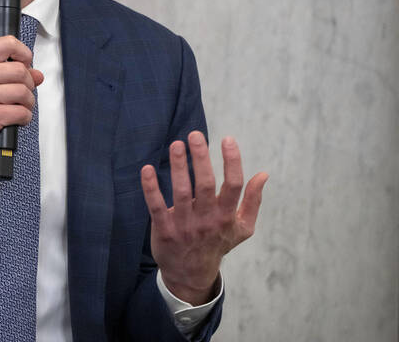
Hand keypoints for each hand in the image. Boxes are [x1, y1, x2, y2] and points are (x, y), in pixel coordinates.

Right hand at [0, 35, 43, 174]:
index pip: (7, 43)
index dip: (23, 53)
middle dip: (29, 83)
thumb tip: (36, 74)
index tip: (26, 63)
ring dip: (28, 102)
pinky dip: (24, 117)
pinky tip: (16, 118)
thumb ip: (4, 73)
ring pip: (23, 92)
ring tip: (20, 106)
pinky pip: (21, 112)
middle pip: (20, 70)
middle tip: (23, 91)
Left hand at [140, 132, 268, 304]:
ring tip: (176, 145)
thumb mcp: (242, 228)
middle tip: (195, 135)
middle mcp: (207, 219)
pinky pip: (157, 206)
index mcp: (227, 216)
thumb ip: (253, 200)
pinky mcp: (164, 229)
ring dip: (178, 167)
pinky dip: (151, 188)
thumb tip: (263, 174)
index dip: (232, 161)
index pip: (233, 185)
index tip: (227, 139)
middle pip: (206, 184)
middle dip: (201, 158)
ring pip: (181, 192)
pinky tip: (147, 169)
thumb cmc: (218, 243)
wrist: (192, 275)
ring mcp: (185, 225)